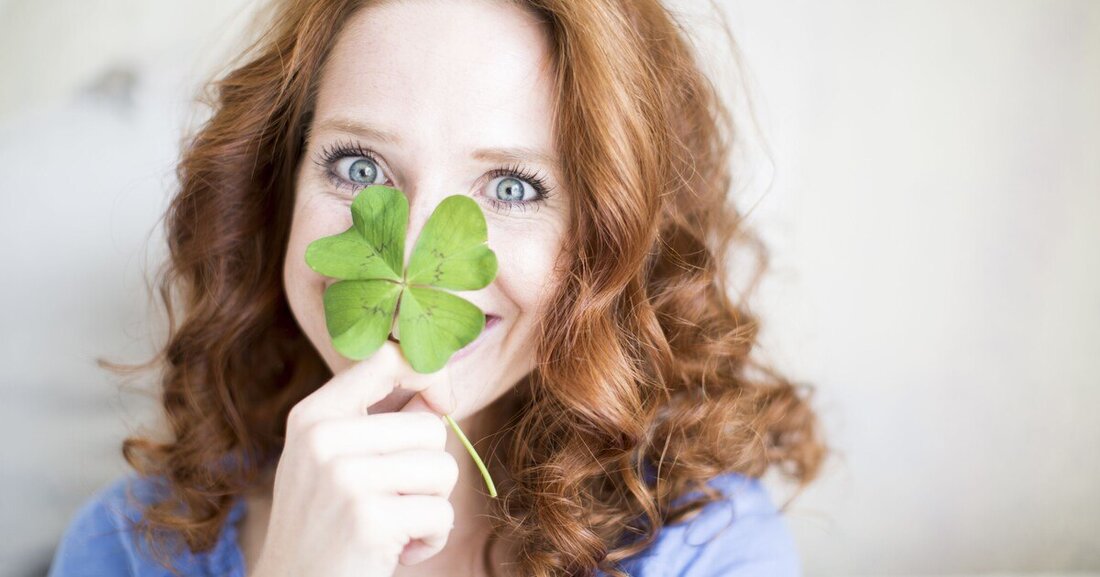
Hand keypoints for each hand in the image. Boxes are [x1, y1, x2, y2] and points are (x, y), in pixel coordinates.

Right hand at [250, 341, 458, 576]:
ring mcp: (344, 478)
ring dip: (432, 505)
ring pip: (442, 468)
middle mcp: (323, 439)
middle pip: (431, 426)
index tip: (441, 404)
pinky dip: (432, 539)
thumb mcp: (335, 461)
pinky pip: (442, 514)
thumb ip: (380, 420)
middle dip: (429, 470)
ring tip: (395, 525)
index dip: (430, 375)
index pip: (387, 357)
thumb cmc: (328, 525)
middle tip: (396, 500)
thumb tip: (439, 386)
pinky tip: (398, 551)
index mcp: (314, 416)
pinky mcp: (369, 519)